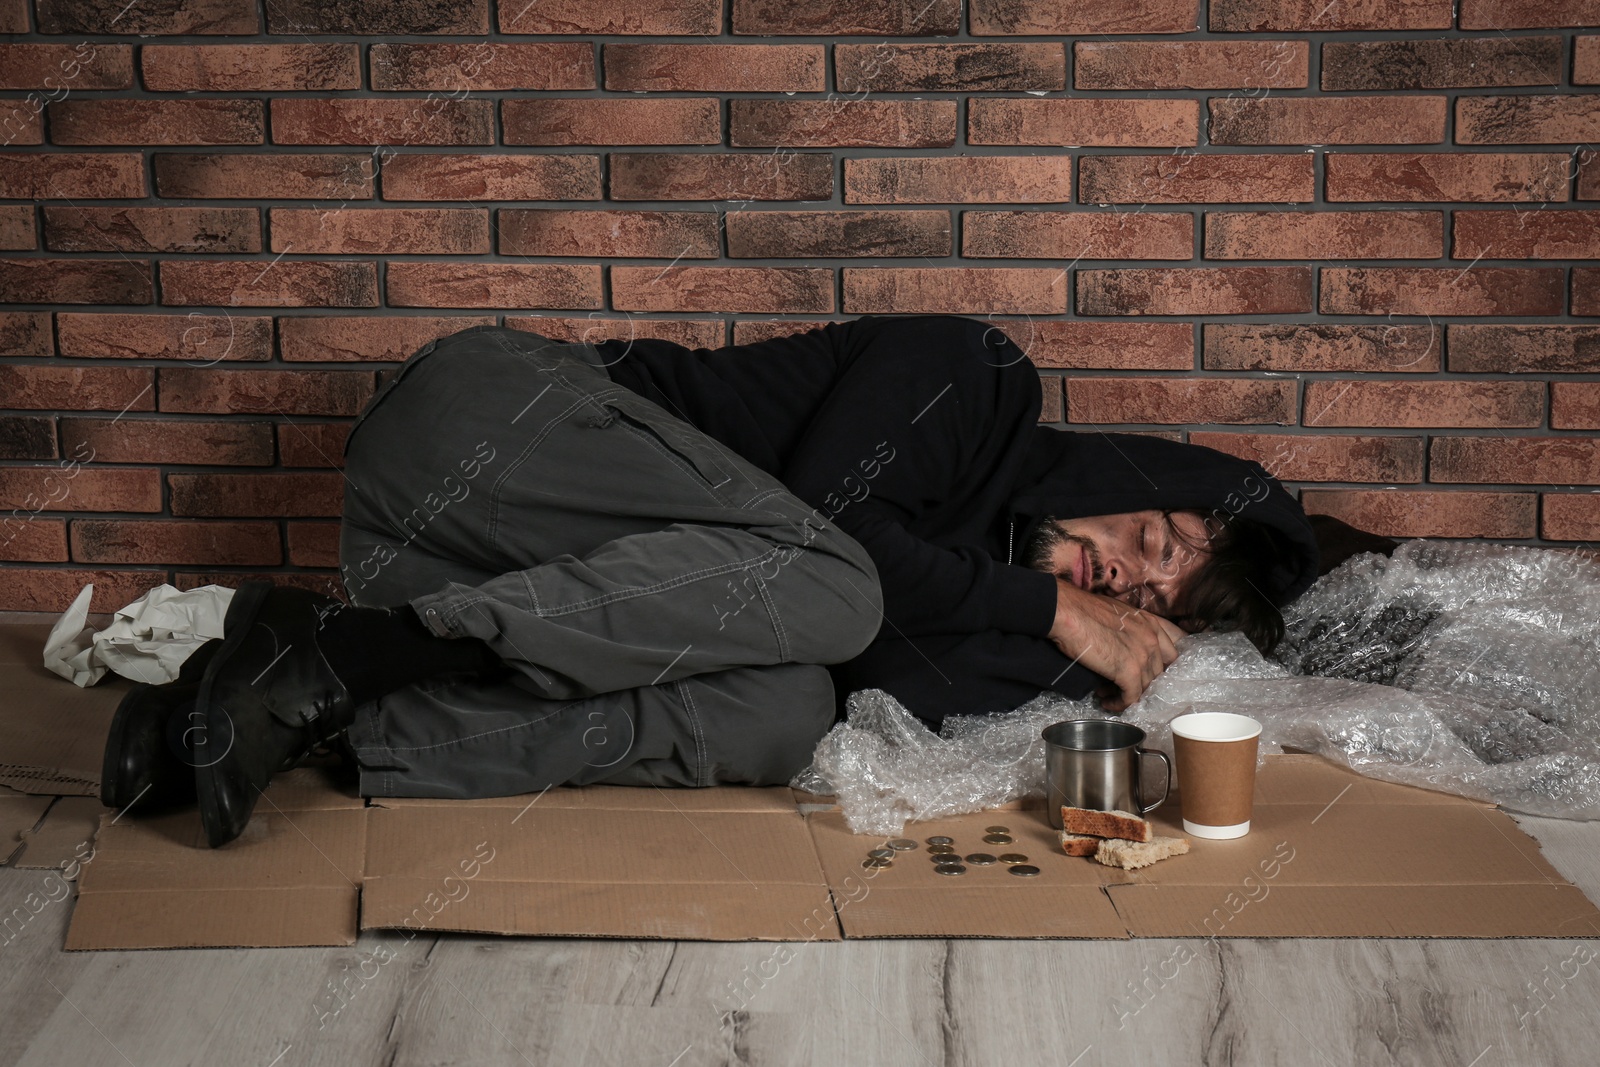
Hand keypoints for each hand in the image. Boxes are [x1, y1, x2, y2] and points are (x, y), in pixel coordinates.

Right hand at [1046, 576, 1187, 711]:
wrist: (1067, 612)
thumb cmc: (1083, 609)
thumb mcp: (1117, 613)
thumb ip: (1129, 628)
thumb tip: (1122, 643)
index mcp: (1151, 623)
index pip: (1171, 652)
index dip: (1161, 667)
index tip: (1147, 675)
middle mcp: (1152, 639)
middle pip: (1158, 673)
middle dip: (1142, 682)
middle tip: (1122, 685)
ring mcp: (1143, 655)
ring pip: (1145, 687)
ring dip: (1127, 694)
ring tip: (1107, 694)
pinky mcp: (1129, 671)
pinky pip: (1131, 697)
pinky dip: (1119, 703)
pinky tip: (1106, 702)